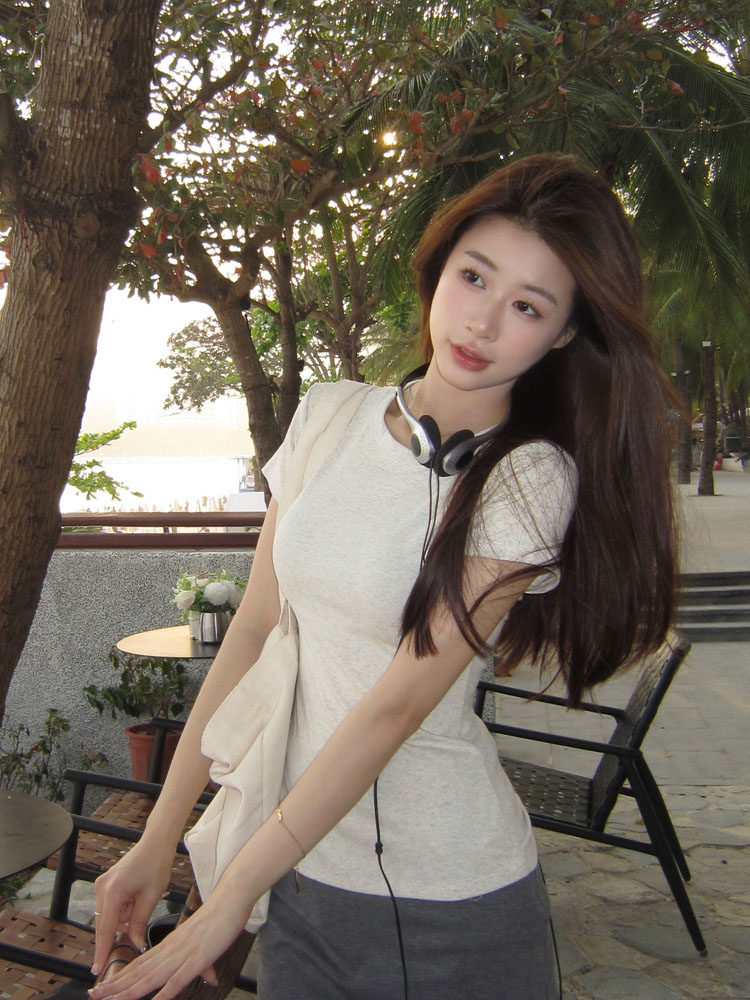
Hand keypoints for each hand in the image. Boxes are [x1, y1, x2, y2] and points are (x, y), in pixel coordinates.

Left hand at [88, 895, 248, 999]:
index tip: (103, 984)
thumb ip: (203, 963)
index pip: (139, 963)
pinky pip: (175, 981)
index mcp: (169, 944)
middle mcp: (170, 950)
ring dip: (128, 991)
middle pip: (138, 971)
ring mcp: (181, 956)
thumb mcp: (205, 945)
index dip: (121, 975)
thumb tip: (208, 977)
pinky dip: (161, 994)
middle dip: (115, 985)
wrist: (230, 900)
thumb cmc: (219, 919)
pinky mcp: (196, 960)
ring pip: (149, 978)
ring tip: (109, 999)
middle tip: (93, 994)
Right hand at [91, 840, 174, 974]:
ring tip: (140, 899)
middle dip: (115, 935)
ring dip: (122, 919)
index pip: (106, 930)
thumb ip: (139, 923)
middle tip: (123, 940)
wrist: (155, 843)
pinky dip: (121, 910)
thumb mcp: (151, 897)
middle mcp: (102, 888)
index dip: (102, 952)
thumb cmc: (156, 865)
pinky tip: (135, 897)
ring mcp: (101, 885)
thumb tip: (134, 943)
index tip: (97, 970)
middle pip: (104, 925)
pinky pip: (110, 907)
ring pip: (108, 916)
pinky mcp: (105, 884)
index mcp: (113, 892)